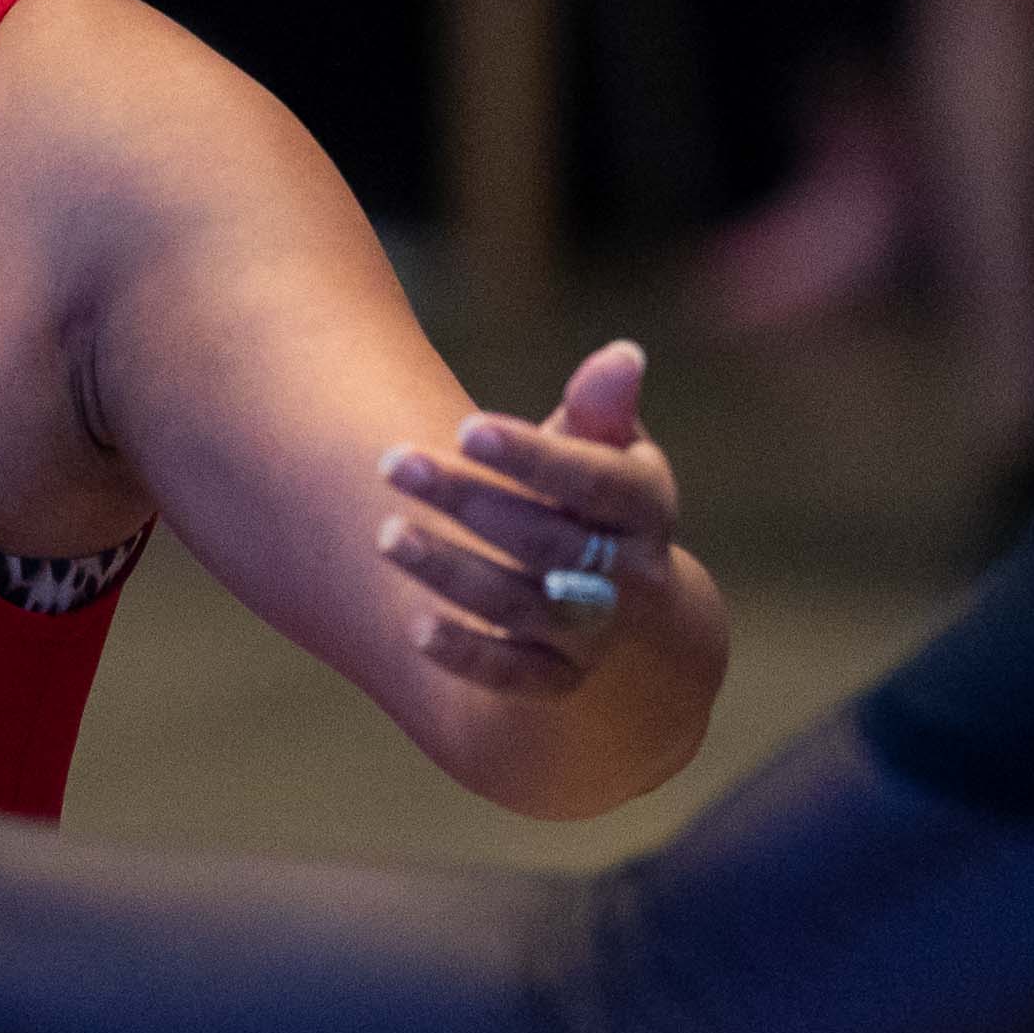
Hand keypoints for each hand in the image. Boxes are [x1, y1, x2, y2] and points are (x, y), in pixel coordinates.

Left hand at [378, 338, 681, 695]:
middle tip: (394, 462)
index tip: (465, 427)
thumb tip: (623, 353)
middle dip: (468, 500)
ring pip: (524, 606)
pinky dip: (468, 655)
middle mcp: (632, 576)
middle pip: (547, 540)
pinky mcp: (561, 679)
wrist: (631, 609)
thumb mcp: (607, 453)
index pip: (596, 482)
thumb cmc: (596, 503)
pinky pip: (516, 676)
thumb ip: (600, 411)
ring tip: (386, 534)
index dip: (533, 457)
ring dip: (452, 572)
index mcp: (647, 507)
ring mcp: (596, 633)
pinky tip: (415, 627)